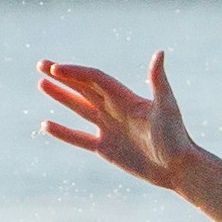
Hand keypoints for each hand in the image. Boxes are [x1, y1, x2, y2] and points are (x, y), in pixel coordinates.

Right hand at [38, 51, 202, 190]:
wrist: (180, 168)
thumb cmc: (177, 137)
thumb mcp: (168, 107)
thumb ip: (159, 81)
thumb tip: (159, 53)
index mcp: (126, 98)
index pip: (95, 79)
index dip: (75, 73)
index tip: (55, 69)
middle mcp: (115, 110)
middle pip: (84, 88)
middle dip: (63, 77)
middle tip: (41, 65)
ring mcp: (109, 129)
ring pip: (79, 108)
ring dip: (61, 96)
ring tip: (41, 84)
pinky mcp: (107, 149)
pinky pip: (79, 138)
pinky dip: (64, 132)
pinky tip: (46, 125)